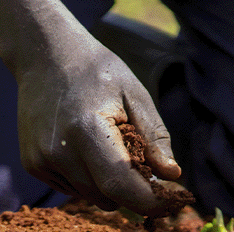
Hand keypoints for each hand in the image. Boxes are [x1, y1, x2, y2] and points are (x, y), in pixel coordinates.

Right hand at [15, 34, 183, 214]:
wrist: (48, 57)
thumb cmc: (99, 72)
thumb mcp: (136, 94)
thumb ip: (154, 136)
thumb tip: (172, 175)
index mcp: (87, 130)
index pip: (120, 183)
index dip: (148, 200)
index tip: (172, 204)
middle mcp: (58, 152)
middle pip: (106, 194)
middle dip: (134, 191)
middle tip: (153, 171)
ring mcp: (41, 161)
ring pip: (90, 195)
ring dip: (112, 184)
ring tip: (118, 146)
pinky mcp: (34, 165)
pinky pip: (72, 187)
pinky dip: (91, 178)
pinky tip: (94, 147)